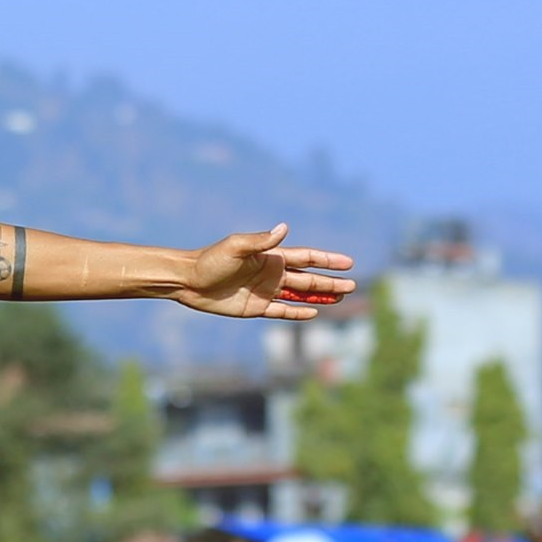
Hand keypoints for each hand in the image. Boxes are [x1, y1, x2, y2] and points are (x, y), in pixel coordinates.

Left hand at [171, 224, 358, 320]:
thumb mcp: (236, 247)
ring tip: (341, 298)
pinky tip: (314, 313)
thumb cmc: (210, 260)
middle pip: (308, 278)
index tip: (348, 263)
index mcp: (271, 256)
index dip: (328, 260)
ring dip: (320, 296)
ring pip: (300, 295)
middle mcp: (272, 273)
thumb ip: (262, 241)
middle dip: (330, 282)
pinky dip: (298, 312)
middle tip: (353, 286)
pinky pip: (282, 311)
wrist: (188, 281)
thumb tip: (285, 228)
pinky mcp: (256, 308)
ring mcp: (265, 291)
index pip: (306, 257)